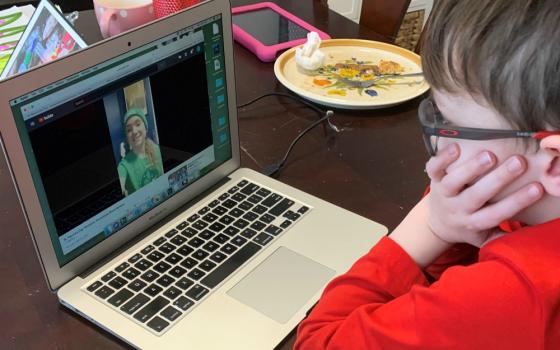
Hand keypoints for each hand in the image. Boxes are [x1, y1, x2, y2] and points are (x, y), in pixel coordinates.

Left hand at [425, 143, 543, 246]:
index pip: (497, 214)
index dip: (517, 202)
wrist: (437, 223)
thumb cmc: (468, 226)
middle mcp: (458, 208)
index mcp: (473, 222)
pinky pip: (434, 169)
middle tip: (518, 162)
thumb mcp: (484, 237)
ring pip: (454, 182)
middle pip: (476, 196)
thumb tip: (531, 231)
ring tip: (489, 155)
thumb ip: (502, 236)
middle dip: (498, 179)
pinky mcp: (433, 180)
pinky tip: (455, 147)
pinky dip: (442, 158)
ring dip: (471, 168)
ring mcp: (444, 194)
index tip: (537, 188)